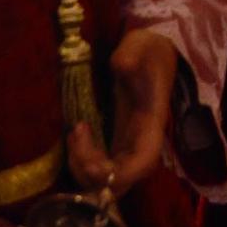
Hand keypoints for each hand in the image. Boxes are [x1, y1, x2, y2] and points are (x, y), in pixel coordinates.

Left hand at [66, 30, 176, 190]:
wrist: (150, 55)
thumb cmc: (148, 50)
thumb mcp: (143, 45)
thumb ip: (132, 54)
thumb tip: (121, 64)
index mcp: (152, 124)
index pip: (143, 164)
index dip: (120, 175)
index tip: (94, 162)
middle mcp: (141, 143)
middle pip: (120, 181)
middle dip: (91, 171)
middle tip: (77, 136)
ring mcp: (128, 146)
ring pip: (106, 180)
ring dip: (83, 167)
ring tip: (75, 133)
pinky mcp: (116, 143)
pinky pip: (99, 167)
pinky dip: (83, 160)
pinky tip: (77, 134)